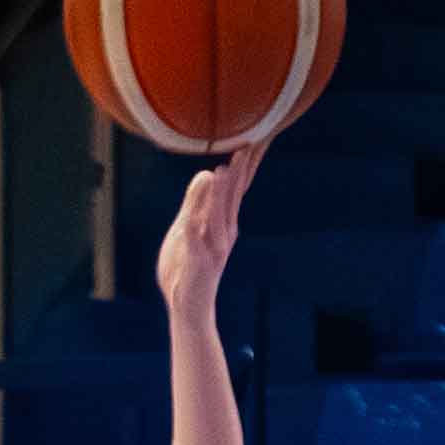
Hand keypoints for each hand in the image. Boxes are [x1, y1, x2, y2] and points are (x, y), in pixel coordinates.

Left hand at [153, 140, 260, 318]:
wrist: (188, 307)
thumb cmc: (187, 266)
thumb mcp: (189, 226)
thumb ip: (197, 201)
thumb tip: (208, 171)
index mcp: (223, 221)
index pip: (237, 187)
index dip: (246, 164)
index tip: (256, 137)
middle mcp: (223, 232)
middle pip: (233, 197)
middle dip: (240, 171)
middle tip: (250, 143)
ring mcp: (212, 249)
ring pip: (216, 216)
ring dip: (220, 194)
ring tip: (224, 169)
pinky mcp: (197, 264)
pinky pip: (192, 243)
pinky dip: (193, 228)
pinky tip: (191, 217)